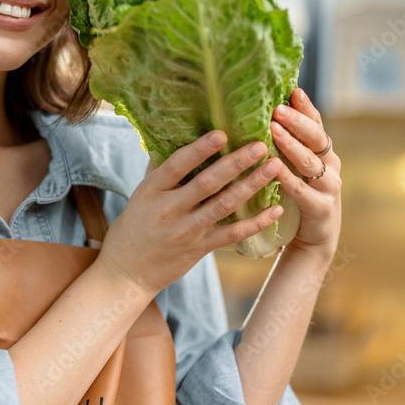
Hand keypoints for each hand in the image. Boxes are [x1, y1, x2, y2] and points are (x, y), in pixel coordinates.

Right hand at [97, 131, 284, 295]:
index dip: (200, 149)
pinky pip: (233, 234)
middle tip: (260, 146)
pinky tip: (276, 209)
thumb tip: (173, 137)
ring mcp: (186, 230)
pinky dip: (256, 222)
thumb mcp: (140, 195)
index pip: (177, 165)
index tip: (221, 133)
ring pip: (224, 205)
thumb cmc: (134, 227)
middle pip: (207, 183)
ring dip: (252, 186)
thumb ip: (159, 170)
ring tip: (274, 168)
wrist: (127, 271)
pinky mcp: (200, 248)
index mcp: (151, 190)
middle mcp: (169, 209)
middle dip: (236, 163)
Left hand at [269, 87, 342, 261]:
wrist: (311, 242)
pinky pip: (302, 190)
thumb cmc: (296, 199)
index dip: (306, 107)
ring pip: (310, 161)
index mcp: (323, 153)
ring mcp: (329, 187)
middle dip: (297, 121)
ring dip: (291, 145)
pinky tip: (274, 167)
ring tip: (273, 130)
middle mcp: (330, 166)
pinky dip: (287, 178)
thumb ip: (282, 147)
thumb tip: (257, 118)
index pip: (316, 124)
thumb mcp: (292, 169)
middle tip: (277, 108)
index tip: (292, 90)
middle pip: (316, 137)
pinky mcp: (322, 209)